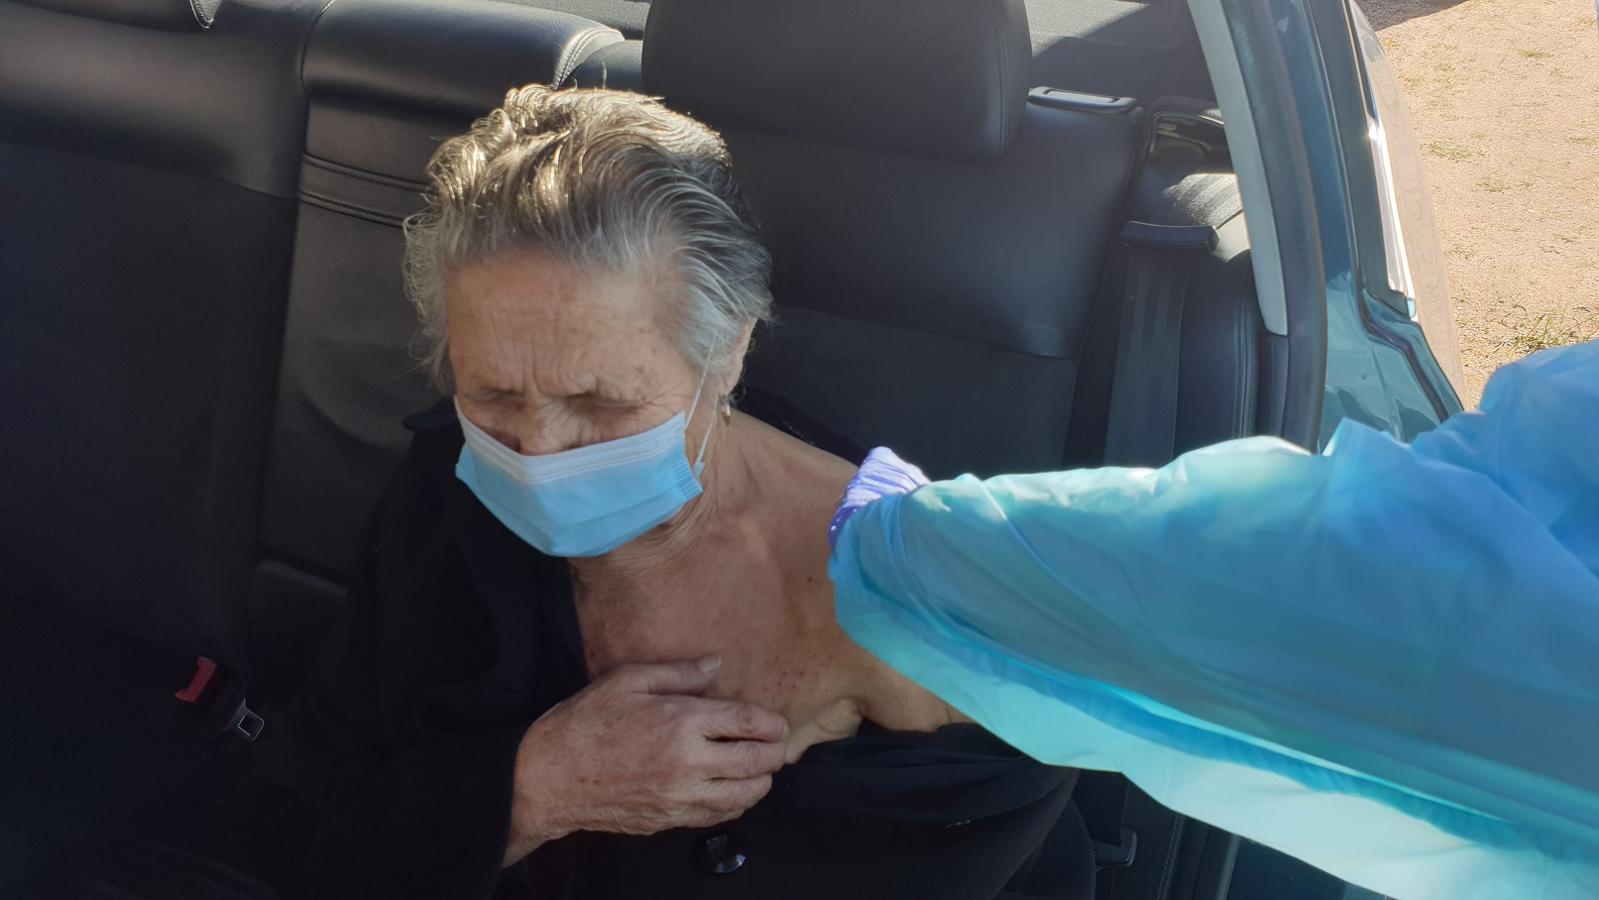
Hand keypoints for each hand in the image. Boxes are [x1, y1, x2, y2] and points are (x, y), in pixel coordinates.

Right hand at [502, 657, 787, 865]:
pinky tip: (734, 791)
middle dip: (775, 753)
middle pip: (756, 762)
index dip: (771, 723)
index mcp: (681, 721)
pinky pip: (719, 816)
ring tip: (760, 768)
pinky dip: (736, 804)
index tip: (778, 723)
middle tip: (777, 745)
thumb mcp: (628, 680)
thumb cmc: (585, 722)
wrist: (549, 777)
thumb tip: (718, 664)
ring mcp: (680, 796)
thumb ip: (679, 673)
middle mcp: (688, 762)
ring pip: (744, 795)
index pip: (747, 722)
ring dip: (761, 782)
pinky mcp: (669, 819)